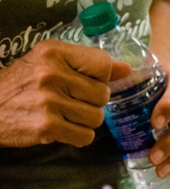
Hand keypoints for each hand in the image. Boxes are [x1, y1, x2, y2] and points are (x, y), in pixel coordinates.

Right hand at [0, 40, 128, 147]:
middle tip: (70, 101)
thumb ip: (89, 63)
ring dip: (85, 120)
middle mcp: (51, 74)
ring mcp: (49, 101)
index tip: (85, 82)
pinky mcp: (46, 126)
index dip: (100, 77)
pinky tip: (61, 127)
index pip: (103, 63)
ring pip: (97, 117)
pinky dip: (77, 136)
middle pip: (103, 94)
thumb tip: (127, 68)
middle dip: (92, 102)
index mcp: (53, 52)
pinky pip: (85, 136)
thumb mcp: (50, 62)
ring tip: (64, 114)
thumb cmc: (23, 84)